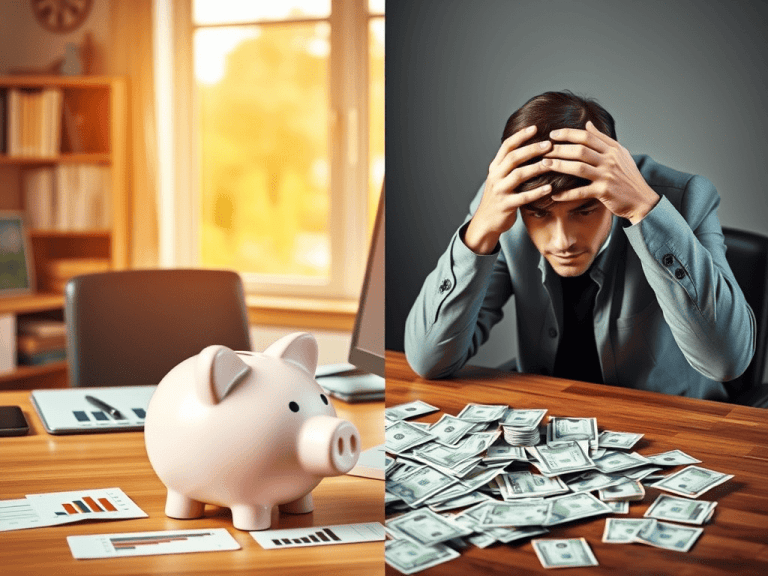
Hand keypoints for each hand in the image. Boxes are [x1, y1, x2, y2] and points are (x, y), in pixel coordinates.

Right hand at [465, 126, 553, 253]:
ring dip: (536, 168)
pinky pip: (523, 197)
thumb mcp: (500, 178)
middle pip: (513, 158)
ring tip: (551, 163)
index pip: (507, 146)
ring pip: (518, 175)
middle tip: (549, 144)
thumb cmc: (499, 198)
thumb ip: (510, 165)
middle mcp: (495, 177)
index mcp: (495, 168)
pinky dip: (537, 192)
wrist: (486, 221)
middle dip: (532, 149)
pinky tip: (549, 188)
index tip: (535, 128)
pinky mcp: (505, 205)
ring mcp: (499, 191)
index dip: (520, 136)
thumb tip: (530, 146)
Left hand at [543, 121, 659, 223]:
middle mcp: (610, 161)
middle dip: (560, 149)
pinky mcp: (604, 192)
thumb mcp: (620, 154)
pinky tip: (554, 194)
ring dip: (559, 165)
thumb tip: (588, 124)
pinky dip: (566, 194)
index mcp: (612, 150)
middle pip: (580, 150)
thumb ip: (602, 139)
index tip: (553, 134)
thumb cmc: (628, 177)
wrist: (641, 199)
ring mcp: (606, 176)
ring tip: (544, 165)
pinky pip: (581, 192)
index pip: (587, 137)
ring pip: (579, 168)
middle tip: (544, 149)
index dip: (568, 134)